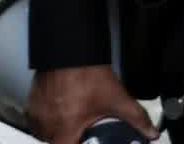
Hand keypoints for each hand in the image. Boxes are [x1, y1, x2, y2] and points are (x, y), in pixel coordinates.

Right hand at [28, 65, 155, 142]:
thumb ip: (137, 118)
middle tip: (78, 134)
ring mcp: (37, 114)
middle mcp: (47, 125)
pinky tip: (59, 114)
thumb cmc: (88, 74)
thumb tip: (151, 132)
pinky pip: (36, 121)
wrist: (71, 49)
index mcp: (65, 130)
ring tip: (69, 125)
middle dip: (67, 140)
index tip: (82, 143)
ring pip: (44, 134)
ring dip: (56, 133)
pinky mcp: (32, 102)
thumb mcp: (117, 99)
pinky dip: (46, 122)